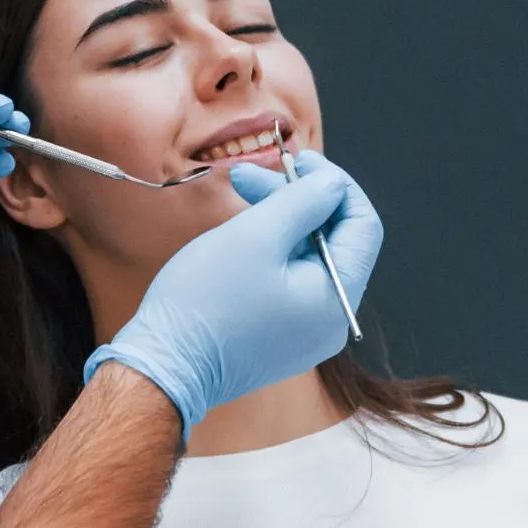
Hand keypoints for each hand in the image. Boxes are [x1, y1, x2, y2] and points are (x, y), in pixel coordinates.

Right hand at [84, 150, 382, 427]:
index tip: (300, 159)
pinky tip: (240, 231)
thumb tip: (332, 183)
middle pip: (334, 239)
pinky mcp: (279, 335)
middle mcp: (330, 320)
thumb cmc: (205, 302)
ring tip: (238, 192)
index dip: (334, 184)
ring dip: (279, 218)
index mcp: (336, 298)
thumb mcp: (257, 235)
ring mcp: (305, 331)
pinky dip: (270, 249)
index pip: (363, 225)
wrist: (165, 367)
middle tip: (253, 173)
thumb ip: (303, 201)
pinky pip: (288, 280)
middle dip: (297, 198)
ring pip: (307, 257)